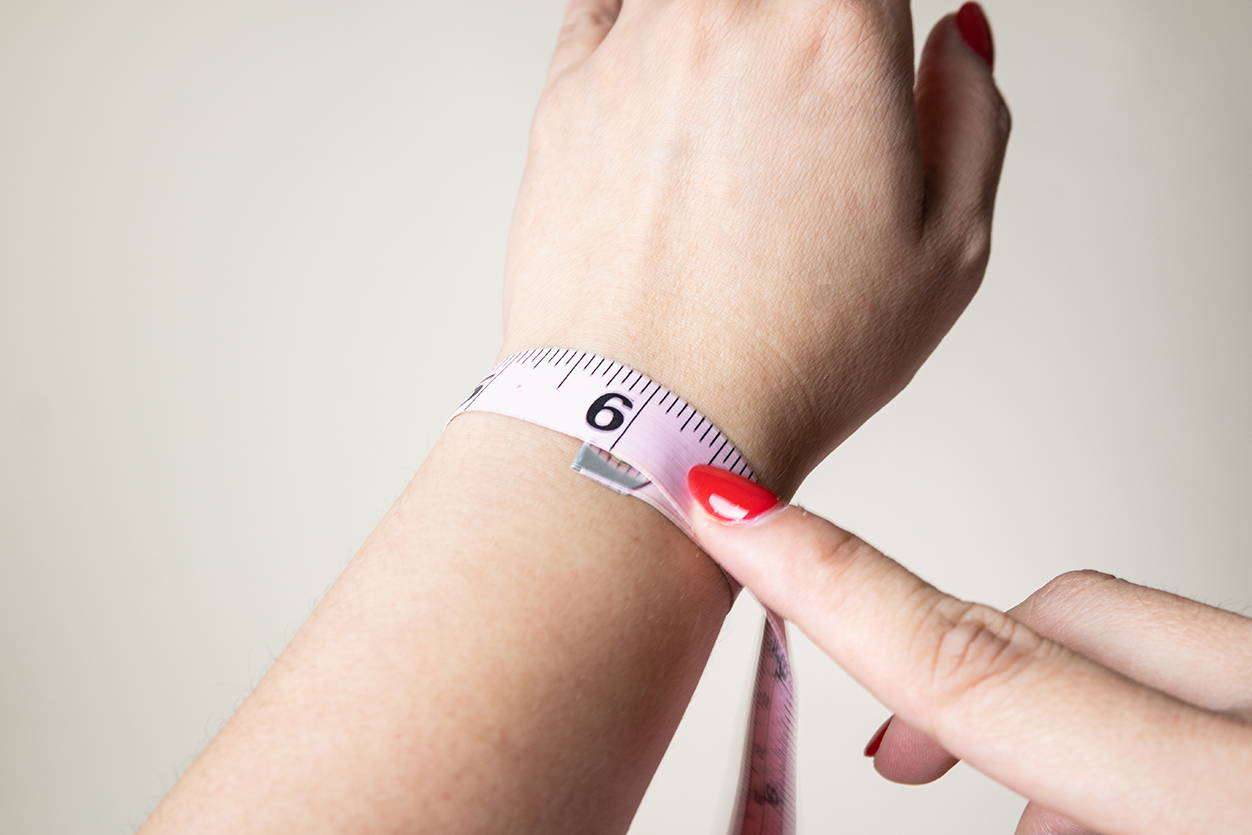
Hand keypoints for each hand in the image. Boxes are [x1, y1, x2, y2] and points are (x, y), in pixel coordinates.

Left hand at [501, 0, 1009, 493]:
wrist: (647, 419)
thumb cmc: (791, 354)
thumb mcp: (949, 251)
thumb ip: (970, 115)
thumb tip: (958, 38)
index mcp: (835, 31)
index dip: (871, 16)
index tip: (872, 45)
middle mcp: (728, 13)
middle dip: (804, 26)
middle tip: (808, 88)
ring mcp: (637, 46)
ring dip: (727, 26)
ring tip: (742, 100)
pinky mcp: (567, 89)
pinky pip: (606, 3)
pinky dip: (641, 18)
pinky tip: (669, 71)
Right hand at [686, 465, 1251, 833]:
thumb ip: (1027, 820)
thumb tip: (910, 748)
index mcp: (1230, 795)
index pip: (979, 667)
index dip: (832, 585)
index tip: (728, 507)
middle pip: (1058, 614)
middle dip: (944, 674)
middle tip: (893, 757)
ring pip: (1129, 636)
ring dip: (1047, 715)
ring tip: (1028, 818)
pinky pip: (1198, 667)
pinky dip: (1124, 720)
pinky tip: (1102, 802)